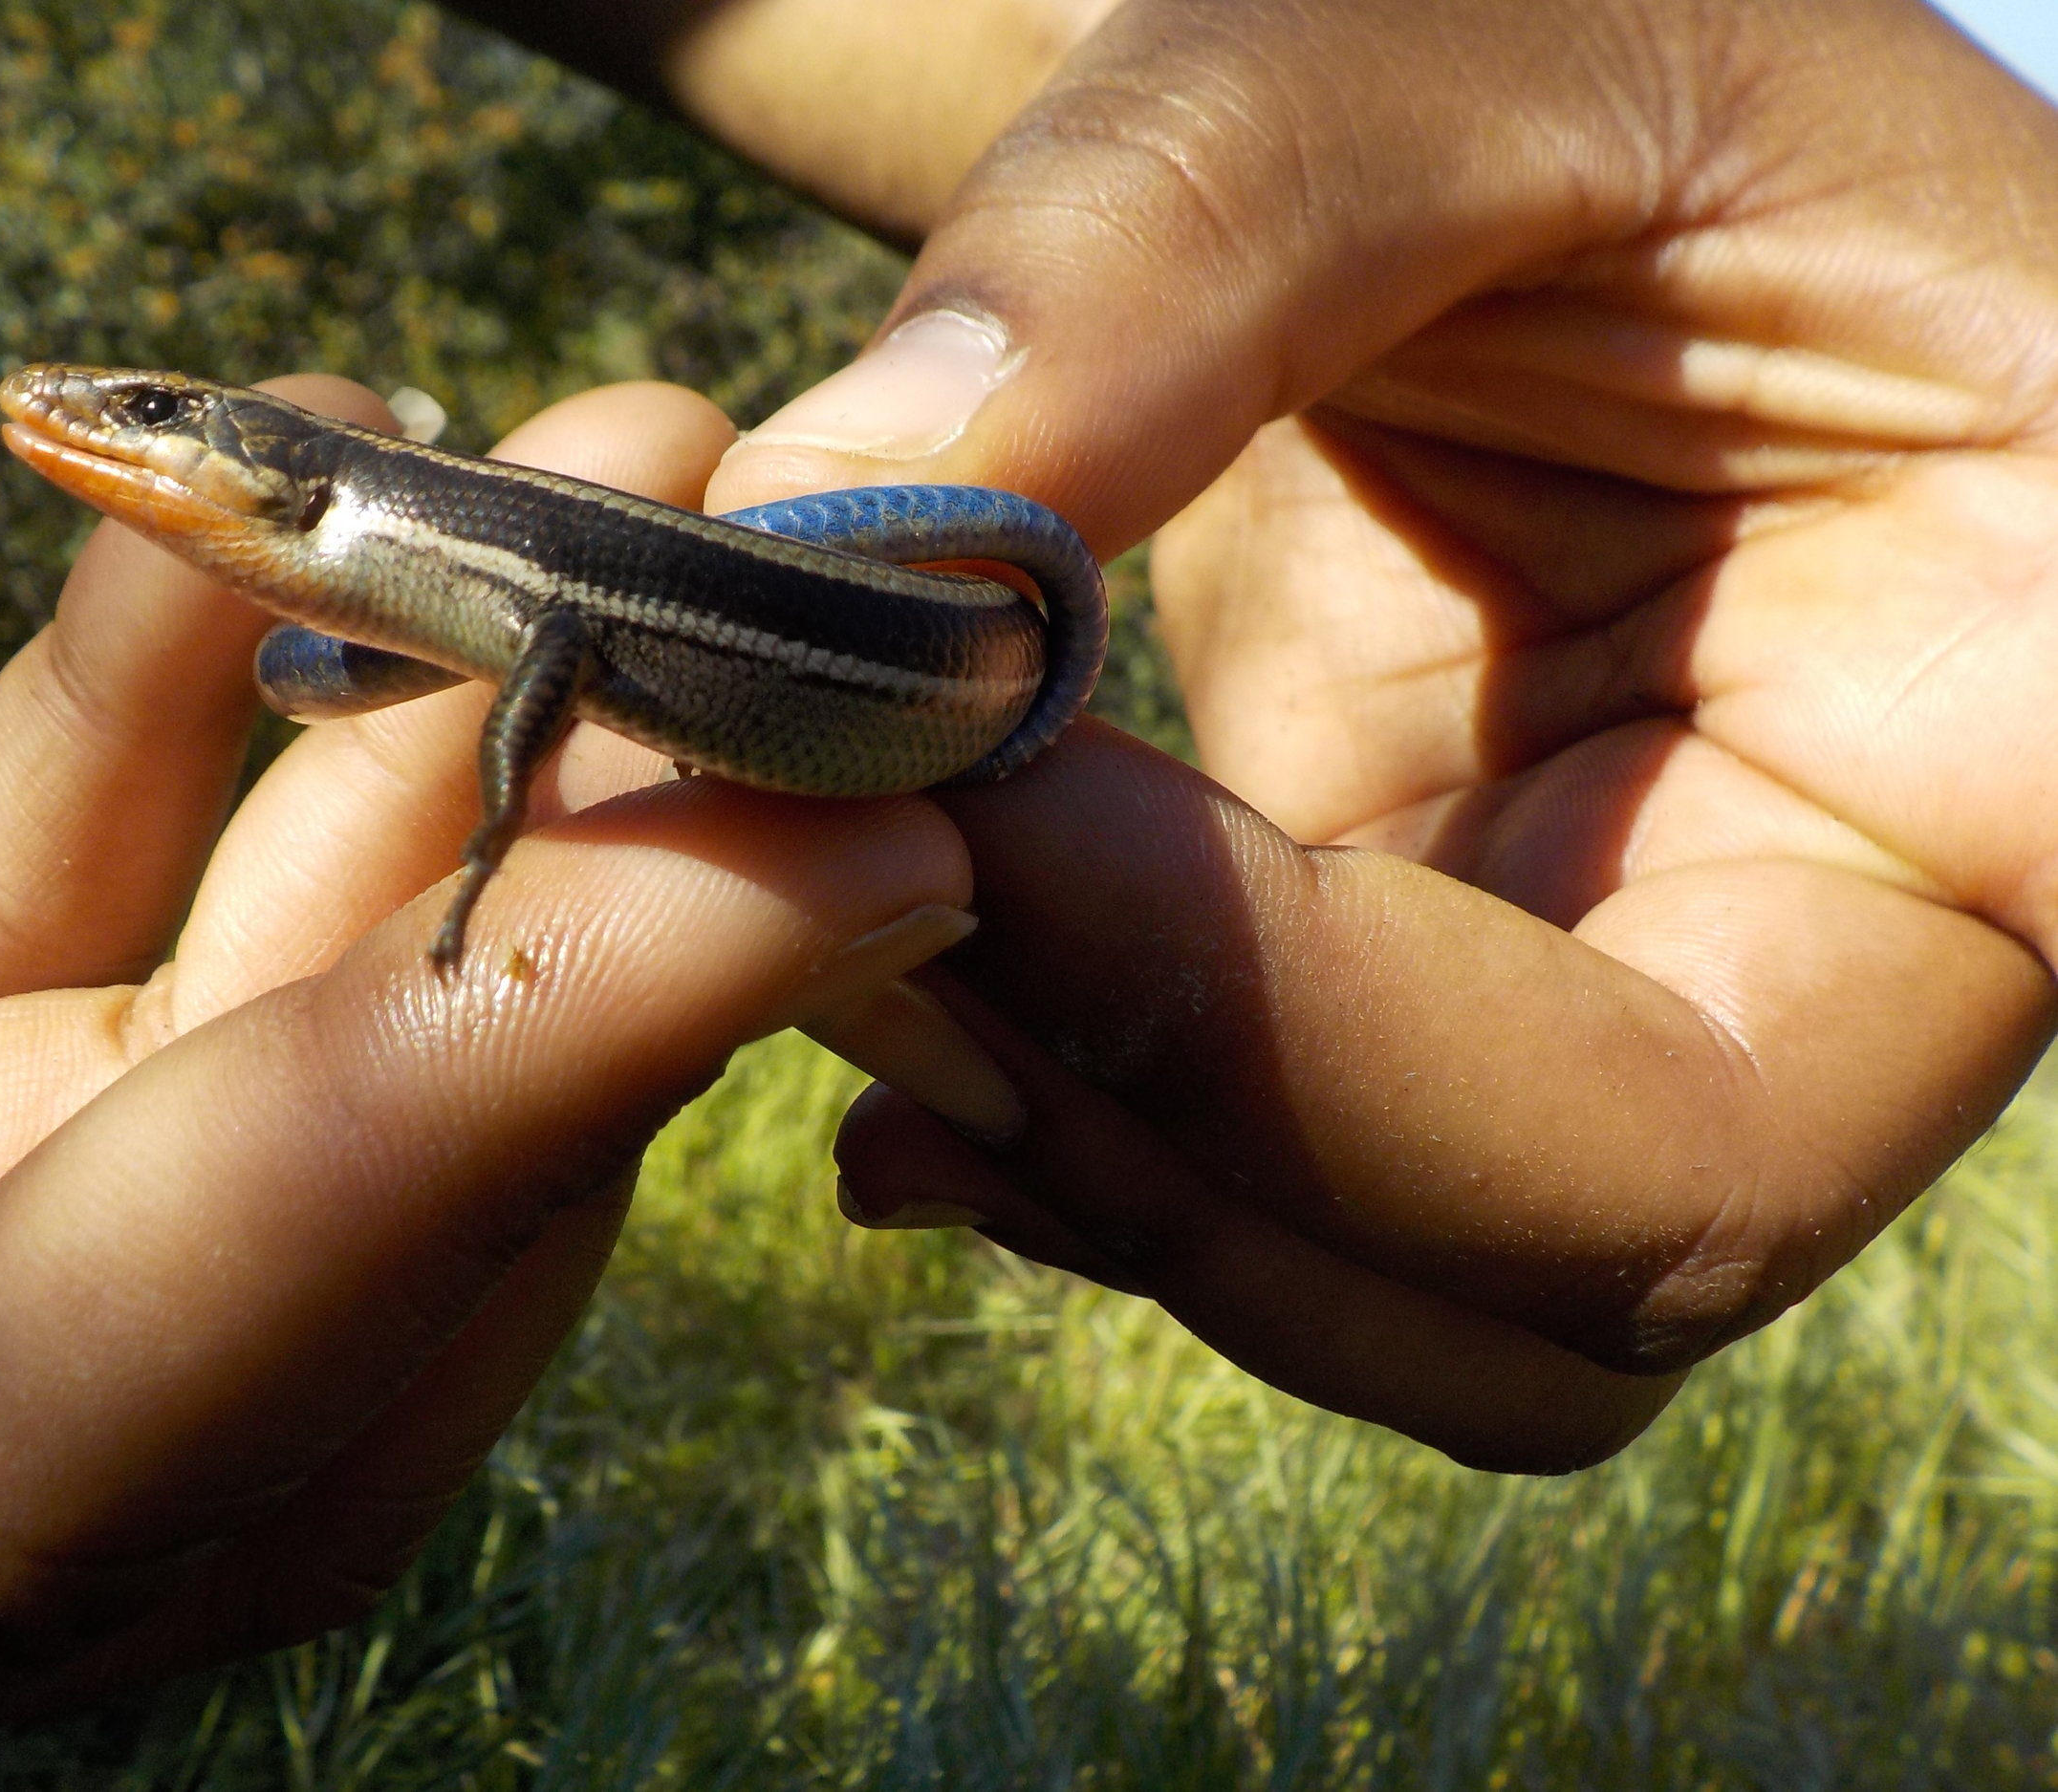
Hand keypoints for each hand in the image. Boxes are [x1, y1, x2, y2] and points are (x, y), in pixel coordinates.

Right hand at [0, 377, 972, 1781]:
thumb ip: (99, 1075)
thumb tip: (620, 911)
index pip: (257, 1317)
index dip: (561, 1057)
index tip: (886, 842)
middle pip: (343, 1098)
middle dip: (571, 801)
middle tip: (777, 532)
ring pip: (253, 939)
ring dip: (430, 684)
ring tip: (619, 448)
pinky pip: (78, 855)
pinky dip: (167, 676)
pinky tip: (274, 476)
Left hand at [479, 0, 2057, 1467]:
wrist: (1488, 99)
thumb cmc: (1568, 15)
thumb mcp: (1433, 43)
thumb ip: (1172, 244)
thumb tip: (826, 526)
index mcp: (2012, 727)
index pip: (1719, 1127)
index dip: (1336, 1067)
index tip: (1018, 824)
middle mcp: (1849, 929)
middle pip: (1540, 1282)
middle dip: (1165, 1139)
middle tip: (867, 891)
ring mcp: (1628, 977)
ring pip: (1373, 1281)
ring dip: (1074, 1153)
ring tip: (839, 912)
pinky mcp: (1432, 977)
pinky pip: (1252, 1173)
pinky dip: (1045, 1113)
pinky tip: (871, 970)